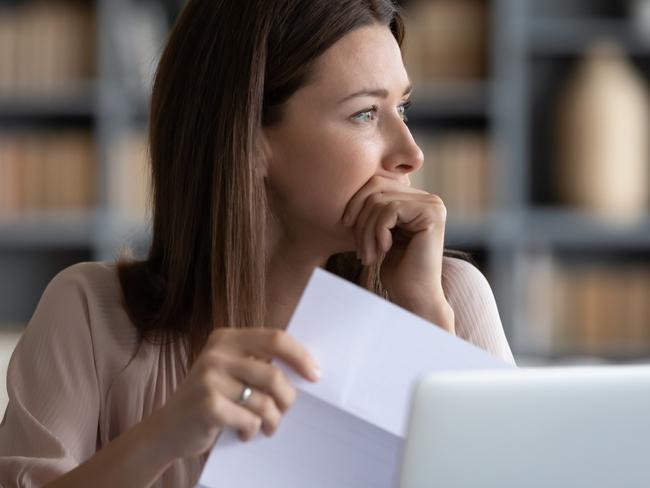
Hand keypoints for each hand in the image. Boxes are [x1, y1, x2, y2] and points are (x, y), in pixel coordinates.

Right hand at [150, 328, 320, 459]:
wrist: (166, 429)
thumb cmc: (209, 399)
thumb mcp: (229, 371)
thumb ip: (258, 363)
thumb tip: (306, 369)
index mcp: (226, 338)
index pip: (275, 338)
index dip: (300, 356)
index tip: (315, 375)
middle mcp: (216, 353)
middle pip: (273, 374)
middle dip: (287, 398)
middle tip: (285, 411)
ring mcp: (209, 378)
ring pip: (264, 401)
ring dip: (272, 420)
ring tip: (266, 426)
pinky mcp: (207, 404)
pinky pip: (249, 419)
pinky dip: (252, 430)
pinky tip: (244, 432)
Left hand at [342, 175, 454, 332]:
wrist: (414, 296)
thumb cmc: (396, 270)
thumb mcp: (381, 233)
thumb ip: (375, 209)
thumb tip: (353, 185)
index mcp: (417, 199)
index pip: (376, 183)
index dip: (355, 203)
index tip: (346, 227)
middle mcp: (429, 198)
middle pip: (377, 187)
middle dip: (360, 217)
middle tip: (358, 247)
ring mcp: (433, 205)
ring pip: (380, 201)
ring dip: (366, 231)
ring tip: (367, 255)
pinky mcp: (432, 214)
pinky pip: (390, 211)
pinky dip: (378, 232)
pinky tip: (383, 250)